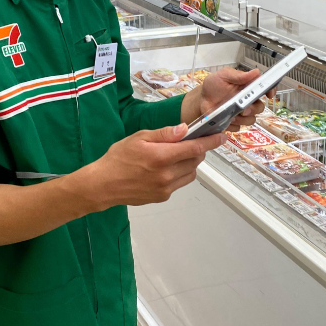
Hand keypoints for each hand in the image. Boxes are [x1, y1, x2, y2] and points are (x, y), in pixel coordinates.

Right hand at [79, 124, 225, 208]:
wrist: (103, 185)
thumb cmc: (118, 157)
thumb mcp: (138, 138)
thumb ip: (164, 134)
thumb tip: (185, 129)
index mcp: (161, 157)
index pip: (195, 148)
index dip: (211, 141)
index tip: (221, 137)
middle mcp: (167, 175)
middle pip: (195, 160)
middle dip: (197, 149)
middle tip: (189, 142)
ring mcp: (166, 188)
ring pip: (191, 173)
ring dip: (190, 162)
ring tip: (175, 155)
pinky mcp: (163, 197)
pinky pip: (180, 183)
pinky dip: (180, 173)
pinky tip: (165, 168)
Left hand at [182, 67, 269, 130]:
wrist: (200, 100)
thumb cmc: (213, 86)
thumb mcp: (223, 76)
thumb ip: (238, 75)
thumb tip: (256, 72)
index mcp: (247, 88)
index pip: (264, 89)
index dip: (270, 91)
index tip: (269, 95)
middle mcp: (247, 101)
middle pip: (260, 107)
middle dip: (254, 109)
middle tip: (244, 109)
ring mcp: (241, 113)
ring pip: (251, 119)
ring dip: (242, 119)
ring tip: (231, 115)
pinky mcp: (233, 123)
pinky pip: (238, 128)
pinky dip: (232, 125)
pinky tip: (225, 120)